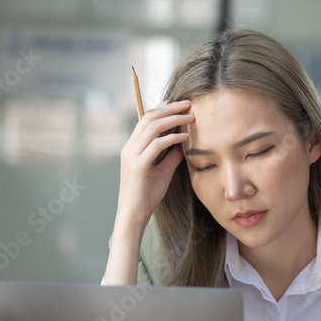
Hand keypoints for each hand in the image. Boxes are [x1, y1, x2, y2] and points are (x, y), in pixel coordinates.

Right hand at [116, 100, 194, 230]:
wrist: (134, 217)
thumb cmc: (147, 196)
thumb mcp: (163, 172)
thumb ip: (171, 156)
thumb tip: (184, 143)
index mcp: (132, 148)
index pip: (146, 119)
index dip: (162, 108)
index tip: (179, 103)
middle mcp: (129, 148)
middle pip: (149, 117)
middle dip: (170, 108)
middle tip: (189, 103)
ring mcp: (131, 156)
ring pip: (152, 127)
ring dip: (173, 119)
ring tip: (191, 117)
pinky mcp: (138, 166)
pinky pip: (156, 145)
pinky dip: (172, 138)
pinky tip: (185, 137)